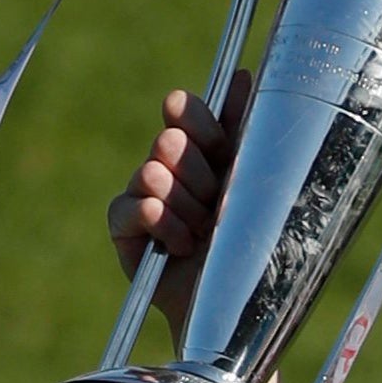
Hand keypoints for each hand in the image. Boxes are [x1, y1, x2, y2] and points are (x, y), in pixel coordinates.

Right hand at [106, 71, 252, 348]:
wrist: (239, 308)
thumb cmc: (252, 246)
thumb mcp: (255, 183)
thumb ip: (247, 130)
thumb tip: (246, 75)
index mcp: (207, 153)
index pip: (186, 111)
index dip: (195, 117)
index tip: (209, 135)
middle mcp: (173, 171)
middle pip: (170, 142)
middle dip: (199, 174)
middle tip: (216, 202)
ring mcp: (145, 199)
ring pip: (150, 173)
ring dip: (183, 204)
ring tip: (203, 231)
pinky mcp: (126, 232)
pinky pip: (128, 207)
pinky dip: (158, 222)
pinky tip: (181, 245)